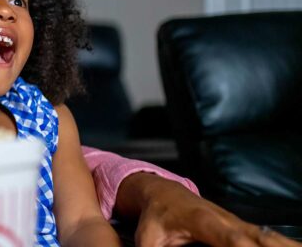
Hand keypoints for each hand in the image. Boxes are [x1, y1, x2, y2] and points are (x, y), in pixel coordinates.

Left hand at [129, 174, 299, 246]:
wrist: (164, 192)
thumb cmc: (155, 216)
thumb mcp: (147, 236)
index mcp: (201, 220)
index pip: (226, 236)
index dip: (240, 245)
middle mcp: (225, 219)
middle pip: (255, 237)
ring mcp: (238, 223)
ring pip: (267, 237)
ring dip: (285, 245)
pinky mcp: (244, 229)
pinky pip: (268, 238)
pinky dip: (284, 244)